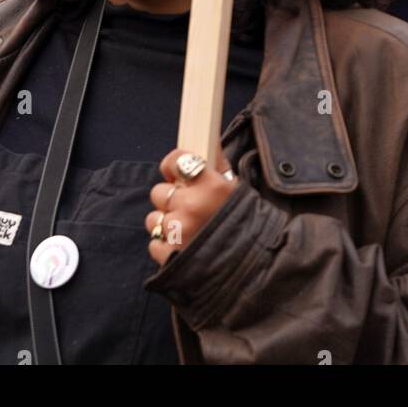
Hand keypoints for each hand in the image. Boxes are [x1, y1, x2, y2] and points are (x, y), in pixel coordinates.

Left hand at [145, 146, 237, 264]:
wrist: (254, 268)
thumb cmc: (245, 224)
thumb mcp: (236, 189)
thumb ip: (217, 166)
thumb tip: (208, 139)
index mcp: (210, 185)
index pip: (174, 160)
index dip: (172, 166)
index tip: (176, 173)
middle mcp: (192, 206)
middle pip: (159, 192)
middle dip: (170, 199)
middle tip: (187, 208)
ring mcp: (180, 232)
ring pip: (153, 219)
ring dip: (166, 224)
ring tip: (187, 231)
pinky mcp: (171, 256)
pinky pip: (154, 243)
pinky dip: (165, 247)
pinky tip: (184, 247)